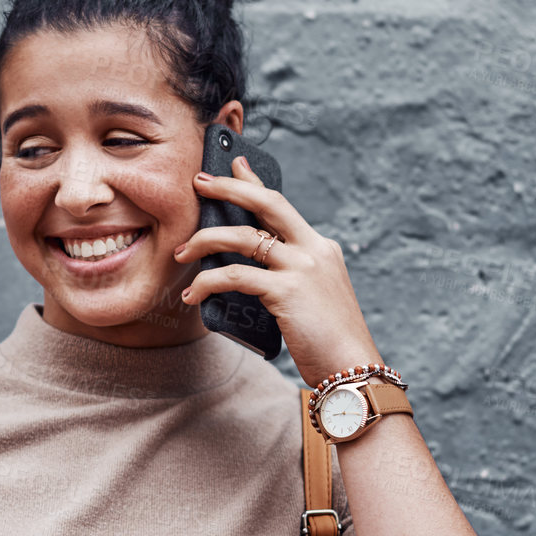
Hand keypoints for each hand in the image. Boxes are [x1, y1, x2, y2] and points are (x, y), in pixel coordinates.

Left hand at [171, 155, 385, 386]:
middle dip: (229, 188)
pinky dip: (207, 282)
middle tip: (198, 182)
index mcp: (321, 248)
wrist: (353, 371)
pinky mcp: (287, 292)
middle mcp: (314, 250)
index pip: (281, 207)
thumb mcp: (313, 298)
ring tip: (182, 253)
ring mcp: (302, 268)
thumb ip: (290, 277)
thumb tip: (249, 272)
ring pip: (243, 238)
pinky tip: (193, 295)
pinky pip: (235, 277)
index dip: (254, 183)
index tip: (234, 165)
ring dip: (205, 241)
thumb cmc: (329, 342)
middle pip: (267, 203)